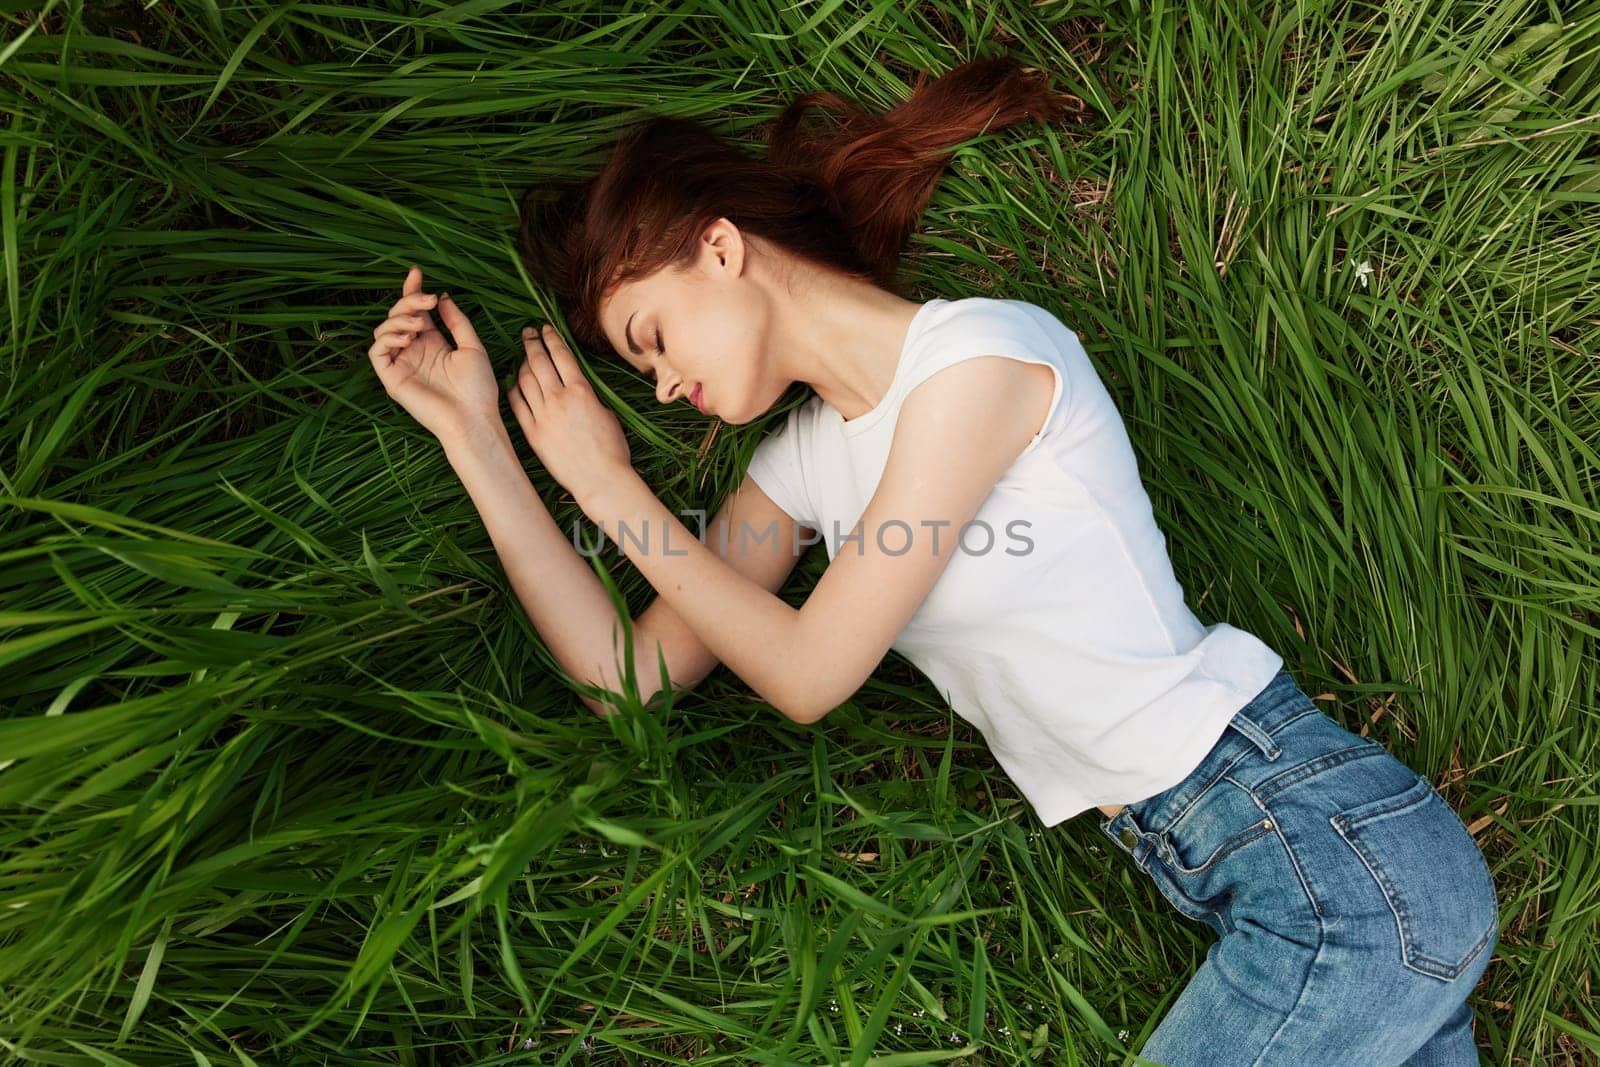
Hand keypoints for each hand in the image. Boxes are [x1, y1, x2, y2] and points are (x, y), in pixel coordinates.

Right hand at [367, 267, 500, 443]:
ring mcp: (402, 364)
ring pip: (383, 331)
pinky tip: (407, 338)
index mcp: (433, 343)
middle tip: (427, 300)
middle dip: (408, 301)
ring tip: (417, 323)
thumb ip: (457, 321)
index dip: (413, 291)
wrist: (473, 418)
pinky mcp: (392, 379)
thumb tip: (442, 297)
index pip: (416, 311)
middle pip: (398, 316)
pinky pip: (376, 353)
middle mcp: (414, 351)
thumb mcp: (472, 346)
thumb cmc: (478, 388)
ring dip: (398, 319)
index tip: (416, 273)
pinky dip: (386, 339)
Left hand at [507, 322, 632, 510]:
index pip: (561, 355)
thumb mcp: (607, 413)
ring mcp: (543, 416)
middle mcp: (559, 399)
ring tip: (522, 356)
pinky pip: (517, 405)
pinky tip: (514, 384)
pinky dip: (513, 390)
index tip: (545, 328)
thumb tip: (576, 387)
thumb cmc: (612, 449)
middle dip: (532, 343)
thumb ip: (588, 396)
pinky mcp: (532, 433)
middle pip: (539, 362)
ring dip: (522, 364)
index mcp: (581, 391)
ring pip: (525, 380)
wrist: (599, 479)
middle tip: (527, 333)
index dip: (551, 338)